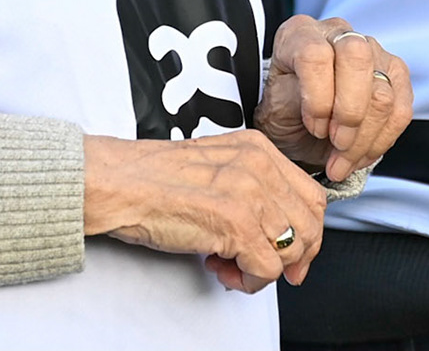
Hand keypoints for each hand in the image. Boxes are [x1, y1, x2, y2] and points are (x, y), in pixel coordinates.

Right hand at [81, 130, 325, 293]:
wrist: (117, 183)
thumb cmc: (152, 178)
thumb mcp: (216, 165)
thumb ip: (250, 185)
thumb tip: (275, 224)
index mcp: (257, 148)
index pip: (311, 195)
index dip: (307, 231)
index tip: (293, 251)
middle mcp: (259, 166)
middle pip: (310, 224)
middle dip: (294, 257)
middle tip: (268, 269)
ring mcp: (250, 193)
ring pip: (292, 249)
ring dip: (263, 270)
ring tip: (230, 265)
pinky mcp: (236, 223)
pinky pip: (268, 269)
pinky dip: (248, 281)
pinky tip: (221, 269)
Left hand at [257, 17, 411, 182]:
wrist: (299, 126)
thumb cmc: (285, 112)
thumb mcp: (275, 107)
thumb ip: (294, 100)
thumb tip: (319, 110)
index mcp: (300, 33)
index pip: (316, 55)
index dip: (318, 98)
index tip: (313, 126)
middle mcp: (338, 34)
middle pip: (358, 60)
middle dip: (349, 114)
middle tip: (335, 143)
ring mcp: (372, 51)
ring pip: (383, 94)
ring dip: (364, 138)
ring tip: (343, 160)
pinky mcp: (396, 75)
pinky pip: (401, 112)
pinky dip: (381, 142)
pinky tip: (360, 155)